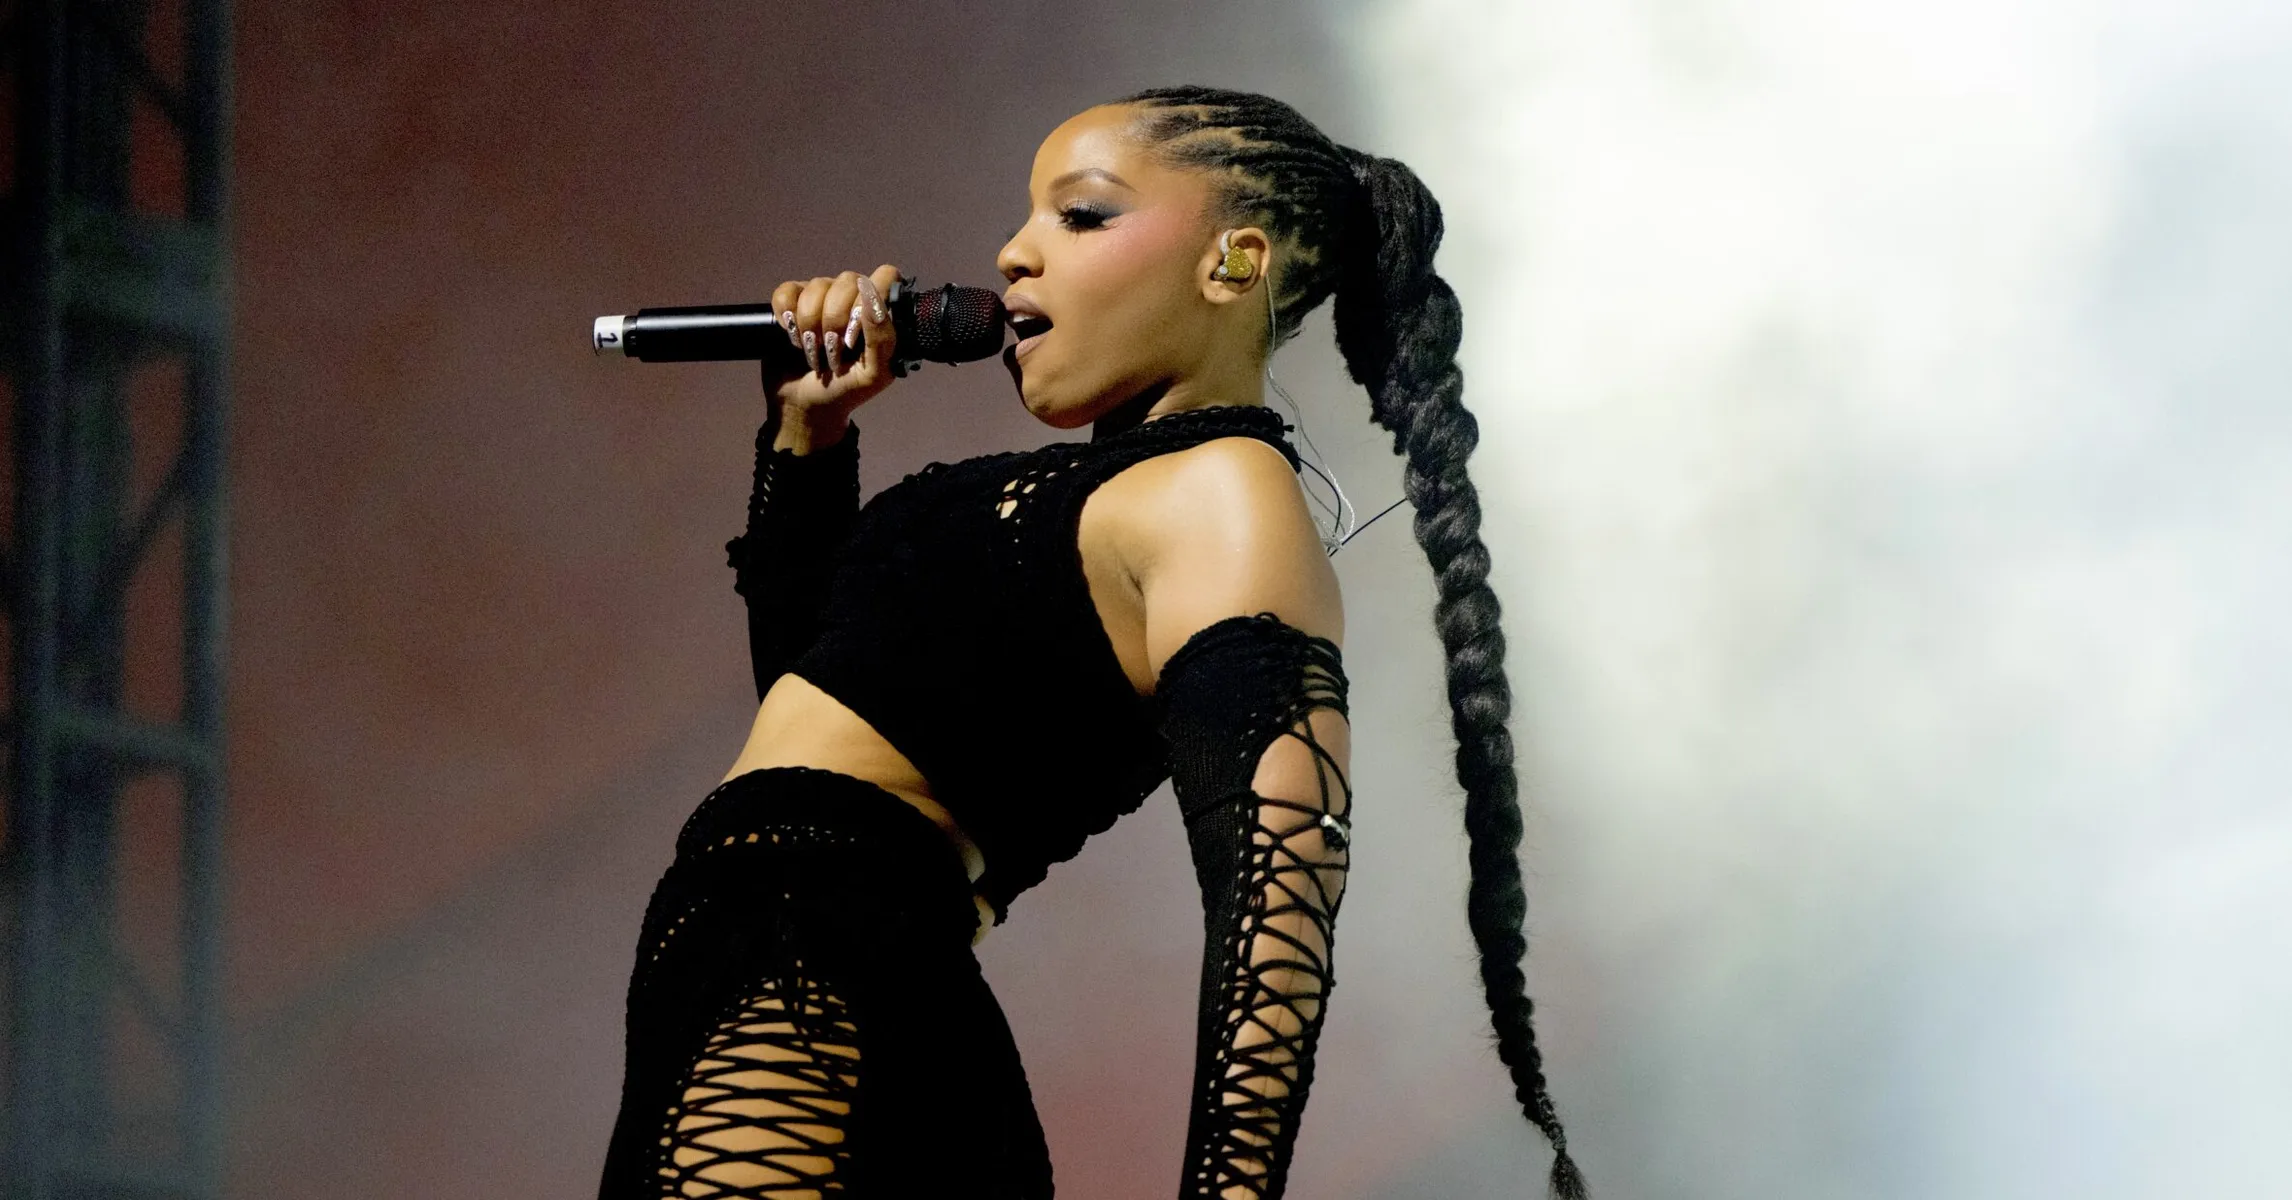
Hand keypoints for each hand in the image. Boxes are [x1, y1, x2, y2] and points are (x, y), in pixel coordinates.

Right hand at [765, 264, 902, 443]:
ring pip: (816, 285)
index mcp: (879, 313)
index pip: (884, 276)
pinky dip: (786, 314)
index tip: (857, 334)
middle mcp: (852, 299)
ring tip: (812, 351)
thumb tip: (871, 296)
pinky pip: (787, 290)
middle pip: (847, 280)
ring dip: (810, 324)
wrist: (804, 406)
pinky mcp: (792, 303)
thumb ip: (883, 337)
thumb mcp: (874, 374)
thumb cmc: (844, 392)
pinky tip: (790, 335)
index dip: (869, 300)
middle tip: (833, 351)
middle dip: (836, 320)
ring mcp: (821, 299)